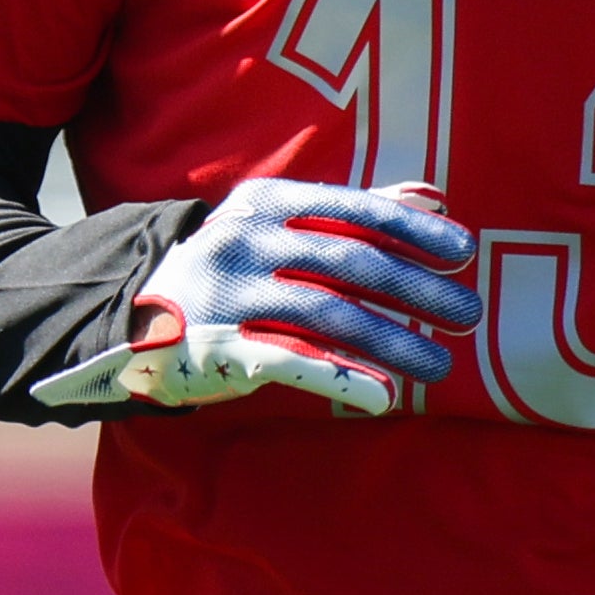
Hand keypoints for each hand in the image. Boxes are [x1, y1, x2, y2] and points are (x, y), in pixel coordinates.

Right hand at [30, 179, 479, 417]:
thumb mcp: (279, 224)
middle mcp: (246, 240)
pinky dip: (339, 377)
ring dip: (391, 340)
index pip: (352, 209)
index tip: (465, 251)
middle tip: (469, 314)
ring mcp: (228, 294)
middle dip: (415, 288)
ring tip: (441, 366)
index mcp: (267, 201)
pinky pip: (287, 362)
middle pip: (348, 261)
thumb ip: (354, 211)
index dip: (411, 230)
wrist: (124, 310)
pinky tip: (382, 395)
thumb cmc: (229, 267)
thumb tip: (434, 198)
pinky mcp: (214, 349)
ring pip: (326, 314)